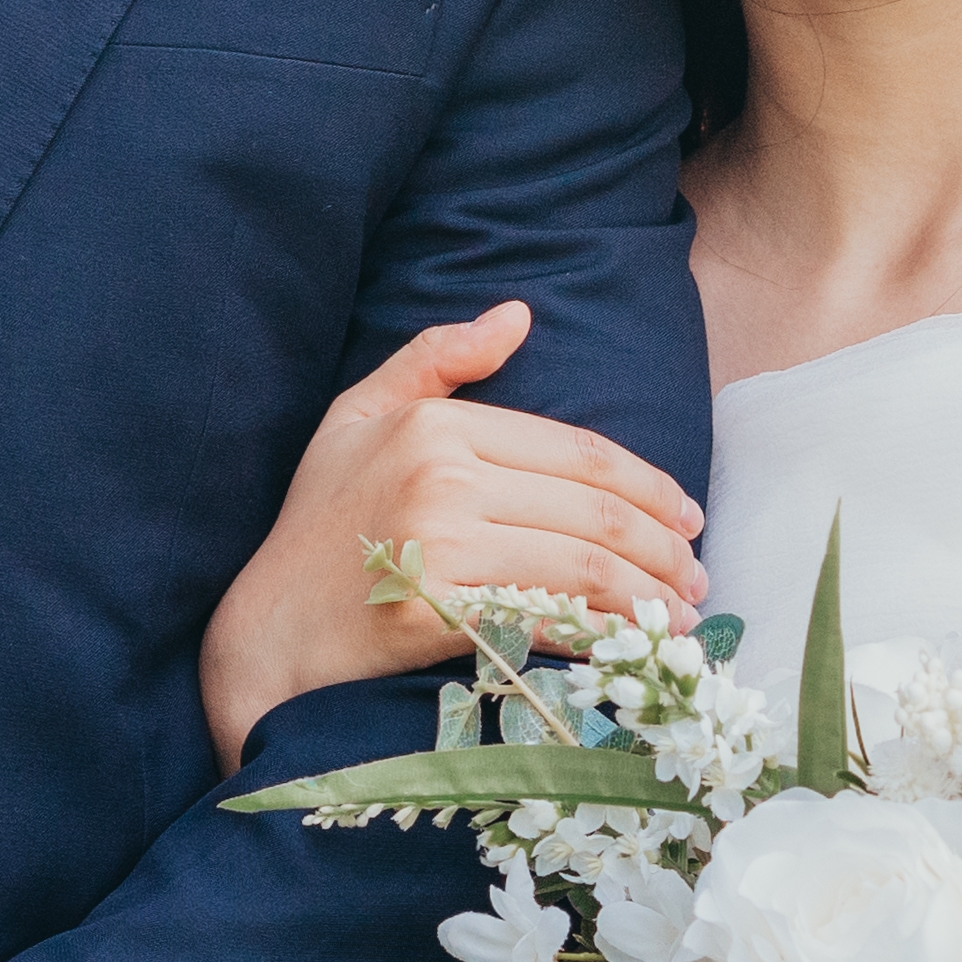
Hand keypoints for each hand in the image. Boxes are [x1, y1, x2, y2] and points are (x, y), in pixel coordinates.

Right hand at [200, 304, 704, 769]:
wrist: (263, 632)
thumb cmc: (316, 526)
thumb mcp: (358, 417)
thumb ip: (436, 359)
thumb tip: (518, 315)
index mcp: (437, 425)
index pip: (579, 452)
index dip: (650, 488)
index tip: (689, 520)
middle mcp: (442, 477)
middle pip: (593, 512)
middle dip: (664, 550)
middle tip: (697, 580)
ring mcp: (436, 546)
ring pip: (583, 566)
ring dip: (650, 597)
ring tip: (681, 619)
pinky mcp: (433, 615)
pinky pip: (546, 618)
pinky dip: (603, 634)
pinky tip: (634, 647)